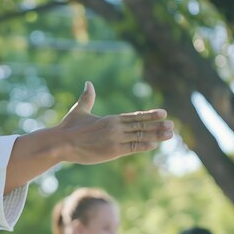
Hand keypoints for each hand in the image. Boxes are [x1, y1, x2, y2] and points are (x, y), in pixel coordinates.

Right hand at [57, 81, 172, 163]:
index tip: (163, 113)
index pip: (134, 116)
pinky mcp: (112, 150)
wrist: (61, 142)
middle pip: (141, 125)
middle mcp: (115, 127)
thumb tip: (88, 83)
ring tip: (170, 134)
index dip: (149, 115)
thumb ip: (87, 97)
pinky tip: (154, 144)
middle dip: (157, 125)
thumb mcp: (80, 110)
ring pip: (140, 136)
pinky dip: (144, 145)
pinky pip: (132, 148)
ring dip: (156, 135)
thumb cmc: (68, 127)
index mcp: (110, 118)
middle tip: (172, 125)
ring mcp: (115, 139)